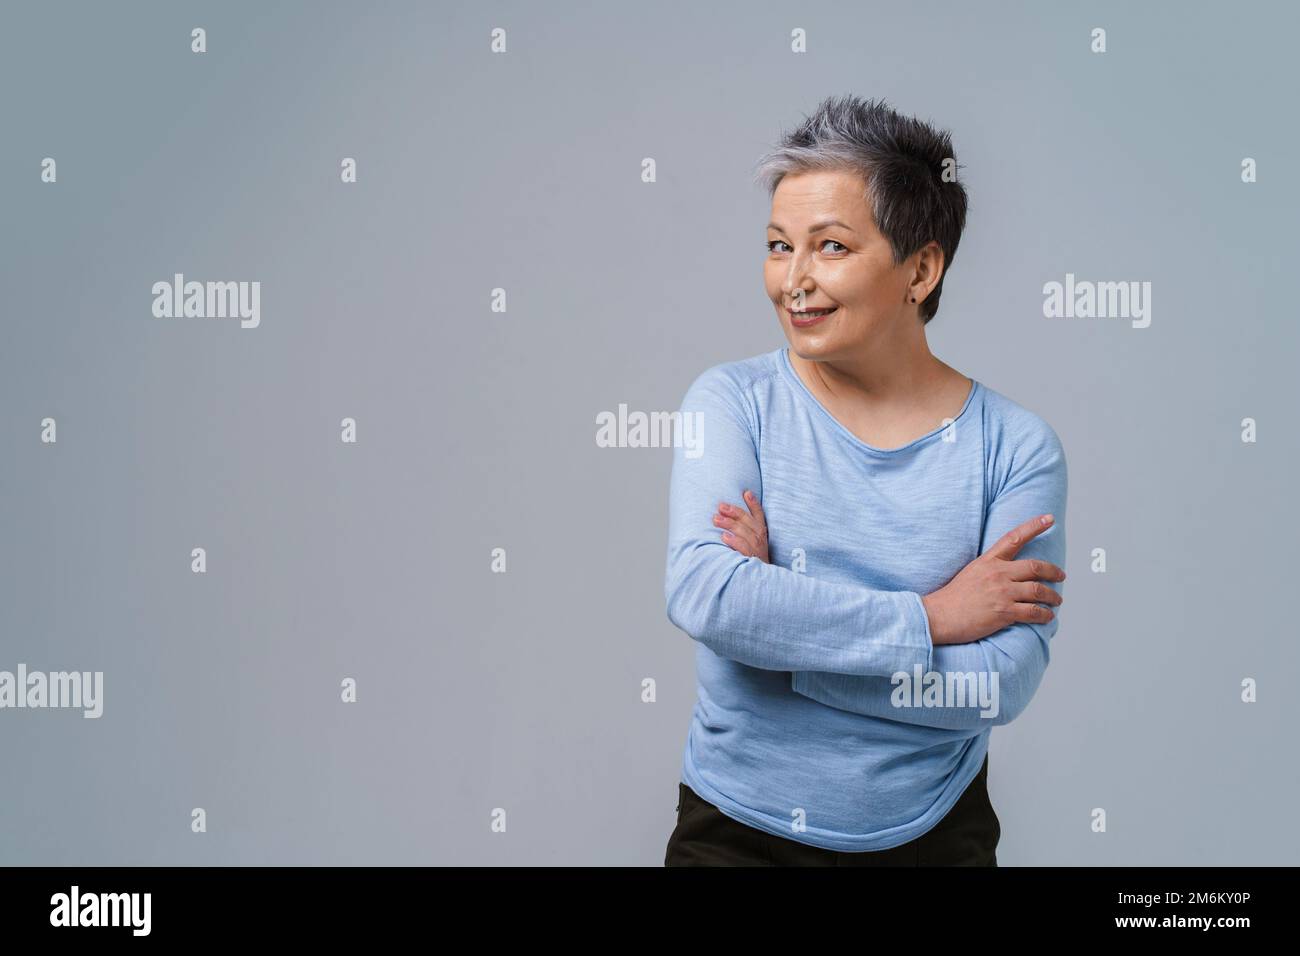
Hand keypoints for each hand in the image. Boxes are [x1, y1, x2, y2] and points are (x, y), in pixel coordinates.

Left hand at [713, 490, 769, 562]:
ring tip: (716, 519)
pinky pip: (743, 548)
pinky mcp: (751, 559)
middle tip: (720, 507)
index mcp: (761, 531)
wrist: (761, 579)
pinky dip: (734, 542)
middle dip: (734, 512)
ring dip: (730, 525)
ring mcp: (756, 549)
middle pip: (748, 521)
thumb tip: (730, 511)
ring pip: (744, 533)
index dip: (753, 503)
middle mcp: (760, 538)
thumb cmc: (752, 555)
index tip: (746, 492)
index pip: (759, 514)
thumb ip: (745, 526)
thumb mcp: (752, 540)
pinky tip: (724, 537)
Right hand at [921, 514, 1065, 645]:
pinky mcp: (1004, 612)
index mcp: (988, 561)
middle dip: (1053, 572)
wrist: (939, 616)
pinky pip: (1033, 612)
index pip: (1014, 538)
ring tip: (1057, 600)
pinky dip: (1045, 615)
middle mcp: (997, 573)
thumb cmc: (953, 598)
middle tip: (1061, 576)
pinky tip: (1048, 617)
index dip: (1034, 526)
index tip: (1049, 518)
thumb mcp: (971, 572)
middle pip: (1035, 567)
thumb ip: (991, 568)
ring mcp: (1002, 592)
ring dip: (1053, 596)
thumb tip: (1009, 572)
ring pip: (1039, 591)